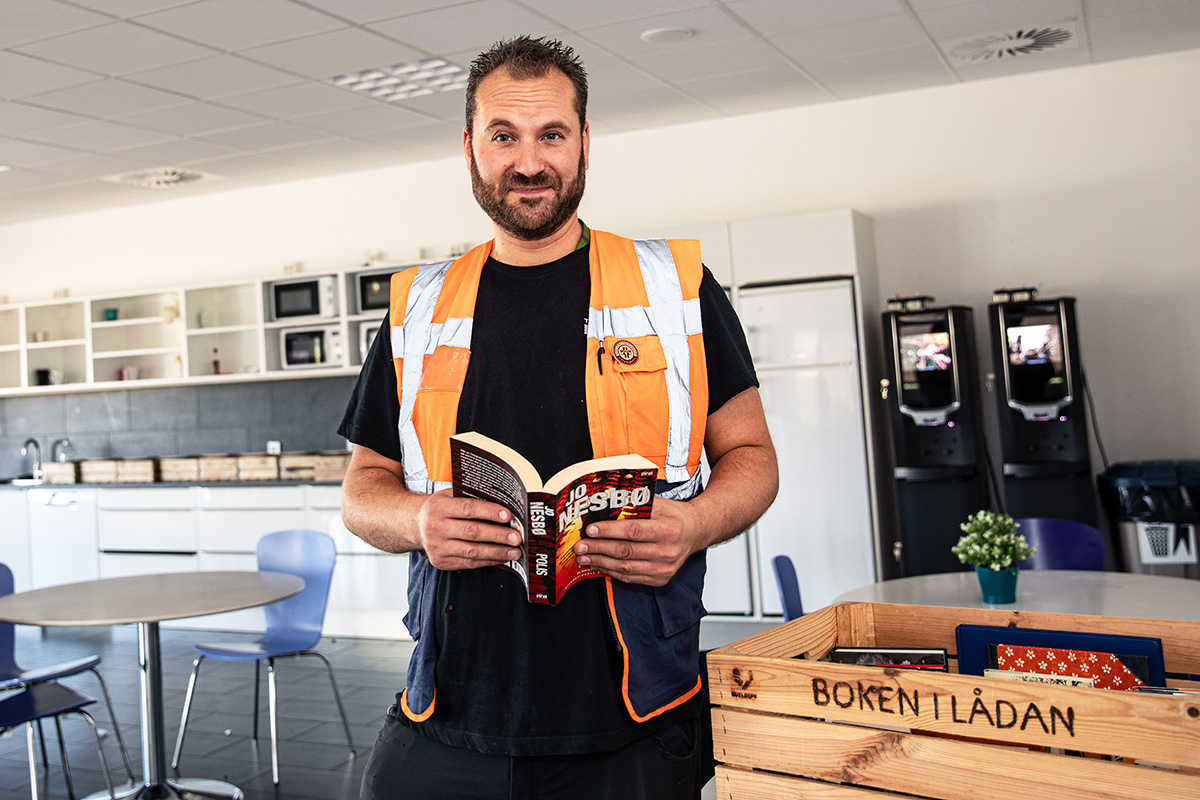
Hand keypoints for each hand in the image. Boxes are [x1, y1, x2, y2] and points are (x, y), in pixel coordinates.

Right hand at [415, 489, 522, 570]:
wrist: (415, 525)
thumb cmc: (440, 508)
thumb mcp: (449, 495)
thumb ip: (471, 496)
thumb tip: (503, 502)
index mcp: (439, 507)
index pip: (468, 509)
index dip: (489, 512)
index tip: (508, 516)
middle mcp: (435, 527)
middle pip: (472, 532)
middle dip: (498, 535)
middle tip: (516, 537)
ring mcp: (437, 547)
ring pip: (472, 551)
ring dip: (496, 552)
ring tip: (514, 551)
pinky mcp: (440, 562)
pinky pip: (468, 563)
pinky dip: (488, 561)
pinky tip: (501, 558)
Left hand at [572, 498, 698, 585]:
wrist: (695, 532)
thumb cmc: (675, 517)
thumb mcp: (659, 504)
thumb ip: (636, 506)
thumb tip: (607, 506)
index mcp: (668, 530)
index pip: (634, 530)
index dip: (610, 531)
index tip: (591, 530)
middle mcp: (667, 552)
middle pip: (626, 551)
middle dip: (599, 548)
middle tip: (581, 545)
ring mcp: (664, 568)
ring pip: (626, 567)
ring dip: (601, 562)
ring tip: (585, 556)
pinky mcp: (660, 579)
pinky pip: (630, 577)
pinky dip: (611, 571)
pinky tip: (599, 564)